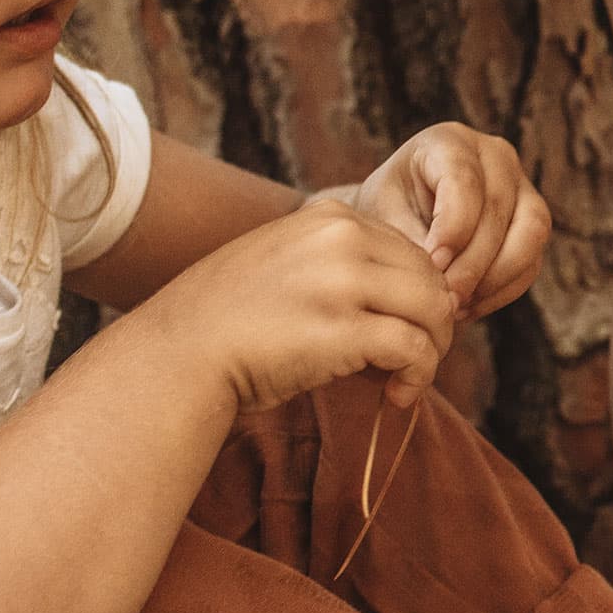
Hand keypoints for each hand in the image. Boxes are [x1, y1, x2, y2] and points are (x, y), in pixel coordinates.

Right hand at [118, 199, 461, 414]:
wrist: (178, 355)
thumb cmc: (229, 322)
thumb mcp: (286, 265)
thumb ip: (342, 267)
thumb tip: (409, 303)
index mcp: (328, 217)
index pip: (411, 252)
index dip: (417, 297)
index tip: (402, 330)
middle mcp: (341, 238)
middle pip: (431, 279)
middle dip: (434, 324)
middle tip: (414, 362)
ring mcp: (344, 281)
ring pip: (434, 311)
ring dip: (433, 352)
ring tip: (407, 380)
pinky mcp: (345, 330)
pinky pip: (415, 350)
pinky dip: (418, 377)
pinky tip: (398, 395)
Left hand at [345, 122, 550, 321]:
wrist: (401, 219)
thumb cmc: (388, 211)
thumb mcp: (384, 218)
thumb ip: (412, 241)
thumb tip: (444, 279)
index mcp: (450, 142)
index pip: (465, 180)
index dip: (453, 227)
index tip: (433, 265)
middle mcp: (496, 157)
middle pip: (500, 209)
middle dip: (473, 262)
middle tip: (445, 299)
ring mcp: (521, 189)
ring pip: (530, 234)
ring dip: (495, 278)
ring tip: (457, 306)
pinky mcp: (532, 226)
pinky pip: (532, 262)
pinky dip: (502, 291)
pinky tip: (469, 307)